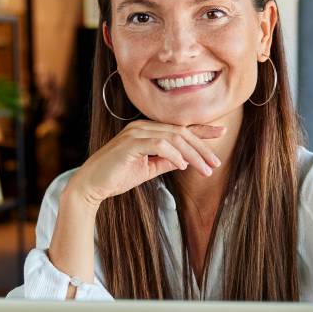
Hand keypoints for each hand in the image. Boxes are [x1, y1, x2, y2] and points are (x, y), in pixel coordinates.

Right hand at [65, 121, 224, 207]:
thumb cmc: (117, 177)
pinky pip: (159, 145)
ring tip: (205, 169)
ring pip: (173, 138)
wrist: (91, 185)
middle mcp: (141, 126)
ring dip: (193, 154)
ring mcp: (135, 133)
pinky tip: (183, 166)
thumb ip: (166, 161)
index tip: (221, 133)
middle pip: (180, 132)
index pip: (179, 127)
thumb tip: (187, 160)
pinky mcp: (130, 143)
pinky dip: (174, 155)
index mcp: (146, 129)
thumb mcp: (148, 169)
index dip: (202, 130)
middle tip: (216, 163)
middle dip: (202, 147)